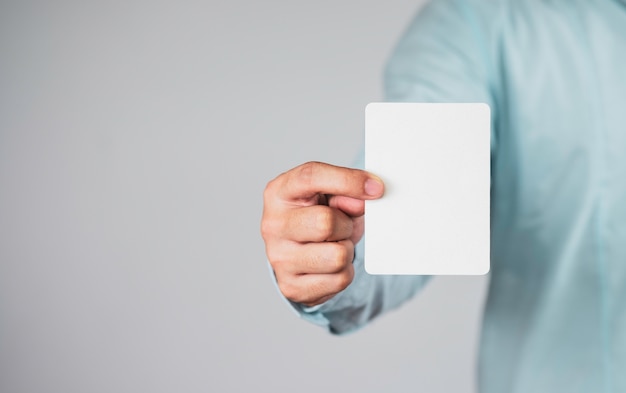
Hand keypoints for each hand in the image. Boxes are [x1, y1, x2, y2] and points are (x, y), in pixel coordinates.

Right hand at [261, 161, 383, 305]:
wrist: (298, 253)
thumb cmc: (315, 216)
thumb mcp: (331, 196)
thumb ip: (347, 192)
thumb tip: (362, 200)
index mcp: (279, 192)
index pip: (311, 177)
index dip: (347, 180)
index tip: (376, 187)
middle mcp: (273, 225)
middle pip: (326, 222)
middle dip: (345, 224)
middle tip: (342, 225)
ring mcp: (279, 258)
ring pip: (337, 256)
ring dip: (346, 250)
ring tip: (335, 245)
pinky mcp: (291, 286)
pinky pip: (339, 280)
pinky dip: (344, 272)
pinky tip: (331, 265)